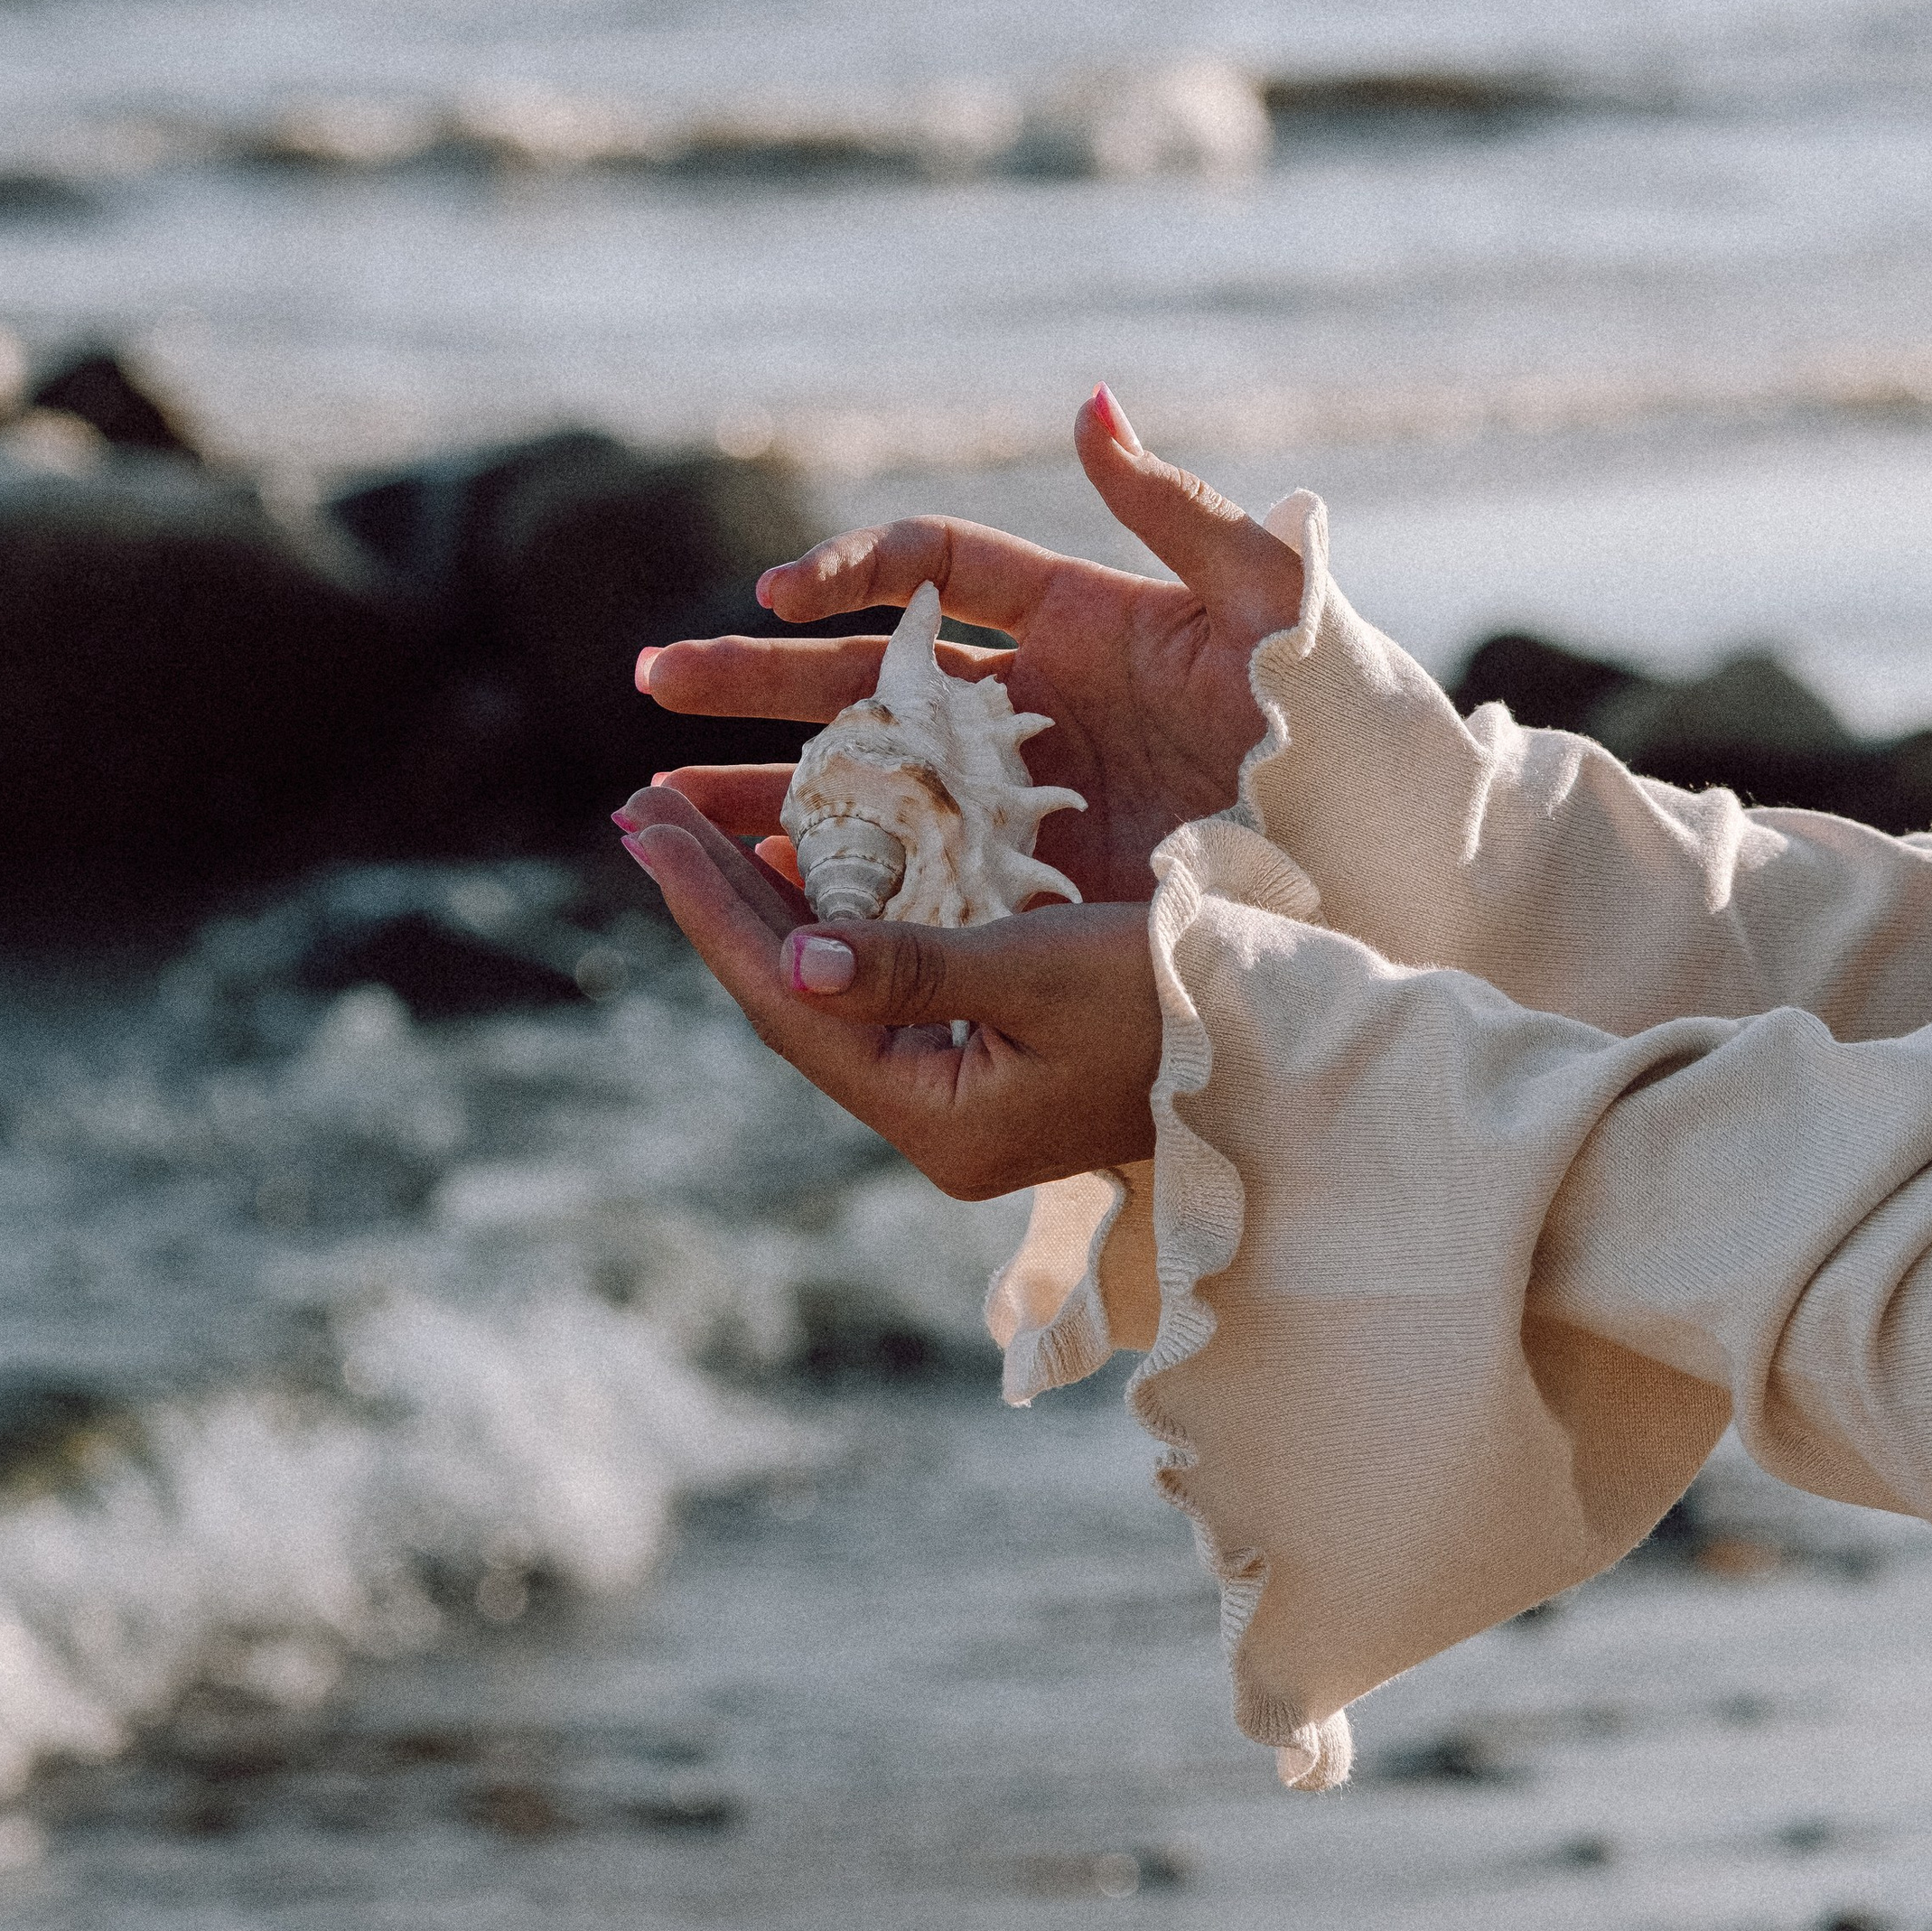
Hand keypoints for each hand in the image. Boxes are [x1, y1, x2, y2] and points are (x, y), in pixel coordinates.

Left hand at [617, 787, 1160, 1194]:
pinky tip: (806, 857)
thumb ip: (916, 965)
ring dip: (766, 903)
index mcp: (938, 1119)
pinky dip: (838, 912)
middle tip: (638, 810)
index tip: (642, 820)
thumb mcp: (1045, 969)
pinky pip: (883, 981)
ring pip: (831, 988)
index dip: (711, 906)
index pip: (788, 1002)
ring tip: (692, 827)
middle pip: (792, 999)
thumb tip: (795, 954)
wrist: (1293, 1052)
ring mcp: (966, 1094)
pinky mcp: (996, 1058)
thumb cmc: (1185, 999)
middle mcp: (937, 1120)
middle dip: (717, 898)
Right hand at [636, 388, 1302, 901]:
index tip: (779, 602)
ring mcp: (1026, 798)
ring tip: (662, 806)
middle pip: (863, 679)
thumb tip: (1088, 405)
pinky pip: (916, 874)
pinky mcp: (1035, 882)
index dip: (846, 573)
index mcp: (1075, 620)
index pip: (929, 571)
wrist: (1387, 851)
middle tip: (653, 686)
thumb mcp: (1269, 599)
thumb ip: (1175, 506)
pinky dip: (838, 877)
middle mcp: (1032, 706)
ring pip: (869, 782)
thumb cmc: (1339, 713)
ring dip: (768, 785)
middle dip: (753, 681)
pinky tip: (760, 891)